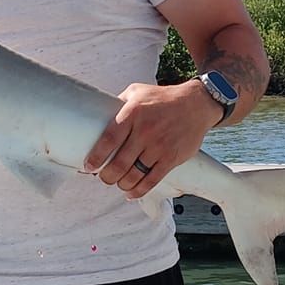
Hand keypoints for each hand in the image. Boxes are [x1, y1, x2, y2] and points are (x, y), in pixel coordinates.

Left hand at [83, 81, 215, 198]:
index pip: (109, 140)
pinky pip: (152, 180)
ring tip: (118, 183)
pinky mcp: (172, 158)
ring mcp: (159, 146)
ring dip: (122, 184)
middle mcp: (145, 131)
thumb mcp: (136, 92)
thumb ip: (118, 104)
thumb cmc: (162, 98)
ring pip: (134, 175)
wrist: (196, 104)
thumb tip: (97, 116)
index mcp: (133, 113)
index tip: (89, 166)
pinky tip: (131, 193)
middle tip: (104, 177)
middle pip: (119, 163)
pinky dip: (139, 190)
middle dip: (107, 176)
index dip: (96, 157)